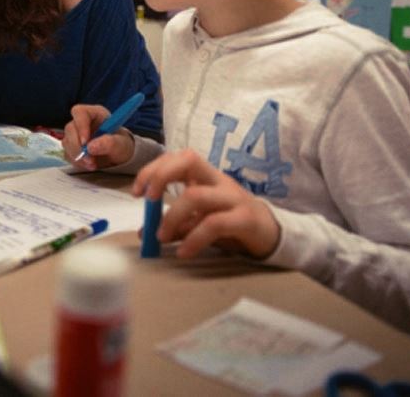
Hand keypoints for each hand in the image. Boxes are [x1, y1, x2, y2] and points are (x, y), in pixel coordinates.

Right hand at [63, 104, 134, 169]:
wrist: (118, 155)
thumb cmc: (121, 144)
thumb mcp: (121, 144)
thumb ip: (109, 143)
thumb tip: (91, 147)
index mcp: (95, 113)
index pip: (80, 112)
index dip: (80, 126)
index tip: (85, 142)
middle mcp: (82, 122)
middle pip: (70, 129)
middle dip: (78, 146)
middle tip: (90, 159)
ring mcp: (75, 134)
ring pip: (67, 142)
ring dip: (78, 156)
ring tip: (93, 164)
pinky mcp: (72, 146)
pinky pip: (68, 154)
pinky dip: (77, 162)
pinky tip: (89, 164)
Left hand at [132, 149, 280, 259]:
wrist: (272, 235)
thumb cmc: (231, 223)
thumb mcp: (199, 221)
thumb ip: (176, 225)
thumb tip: (145, 233)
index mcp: (207, 176)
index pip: (178, 157)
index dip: (154, 168)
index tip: (137, 192)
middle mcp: (218, 181)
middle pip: (188, 160)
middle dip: (161, 175)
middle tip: (147, 201)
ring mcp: (233, 198)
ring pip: (197, 195)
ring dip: (172, 216)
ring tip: (161, 237)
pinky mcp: (245, 219)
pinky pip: (214, 224)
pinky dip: (194, 239)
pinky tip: (184, 252)